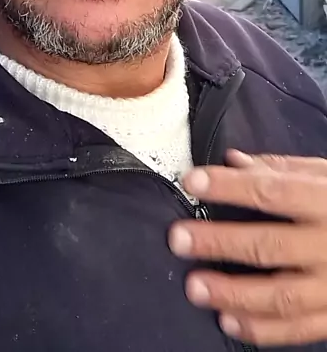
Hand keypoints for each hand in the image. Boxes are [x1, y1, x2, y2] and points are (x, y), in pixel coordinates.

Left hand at [168, 151, 326, 346]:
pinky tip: (228, 321)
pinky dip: (262, 329)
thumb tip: (234, 162)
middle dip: (220, 242)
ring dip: (233, 293)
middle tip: (179, 238)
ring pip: (281, 295)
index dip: (229, 186)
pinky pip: (298, 328)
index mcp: (326, 200)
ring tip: (195, 286)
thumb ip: (283, 169)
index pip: (271, 190)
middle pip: (269, 245)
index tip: (193, 181)